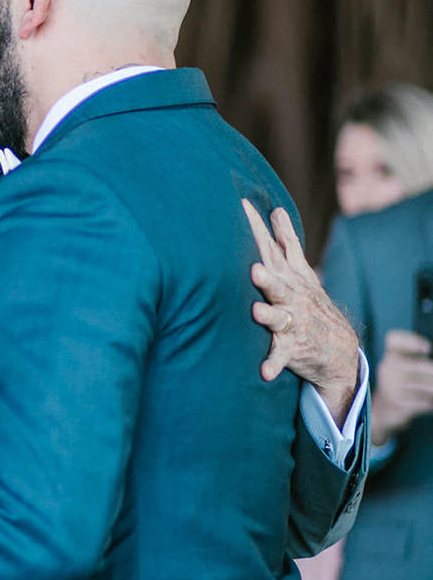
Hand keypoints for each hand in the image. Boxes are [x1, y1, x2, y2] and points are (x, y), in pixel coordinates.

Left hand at [243, 201, 360, 423]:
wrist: (339, 349)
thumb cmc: (309, 305)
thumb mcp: (300, 272)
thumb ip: (286, 243)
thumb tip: (276, 209)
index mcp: (288, 278)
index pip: (270, 249)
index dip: (256, 229)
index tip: (242, 206)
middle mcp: (292, 298)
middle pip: (277, 284)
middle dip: (267, 277)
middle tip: (255, 268)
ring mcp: (293, 324)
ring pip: (278, 319)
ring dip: (268, 316)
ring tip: (255, 312)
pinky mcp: (292, 348)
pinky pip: (281, 357)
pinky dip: (273, 365)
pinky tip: (264, 373)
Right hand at [371, 329, 432, 445]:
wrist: (381, 413)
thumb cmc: (400, 385)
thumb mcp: (405, 368)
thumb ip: (419, 362)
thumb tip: (432, 370)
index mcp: (389, 355)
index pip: (393, 340)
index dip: (412, 341)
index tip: (427, 349)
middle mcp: (386, 368)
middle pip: (419, 365)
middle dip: (431, 373)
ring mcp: (390, 385)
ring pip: (424, 386)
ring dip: (432, 390)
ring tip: (430, 391)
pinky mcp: (395, 402)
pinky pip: (423, 402)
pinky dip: (429, 404)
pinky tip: (428, 404)